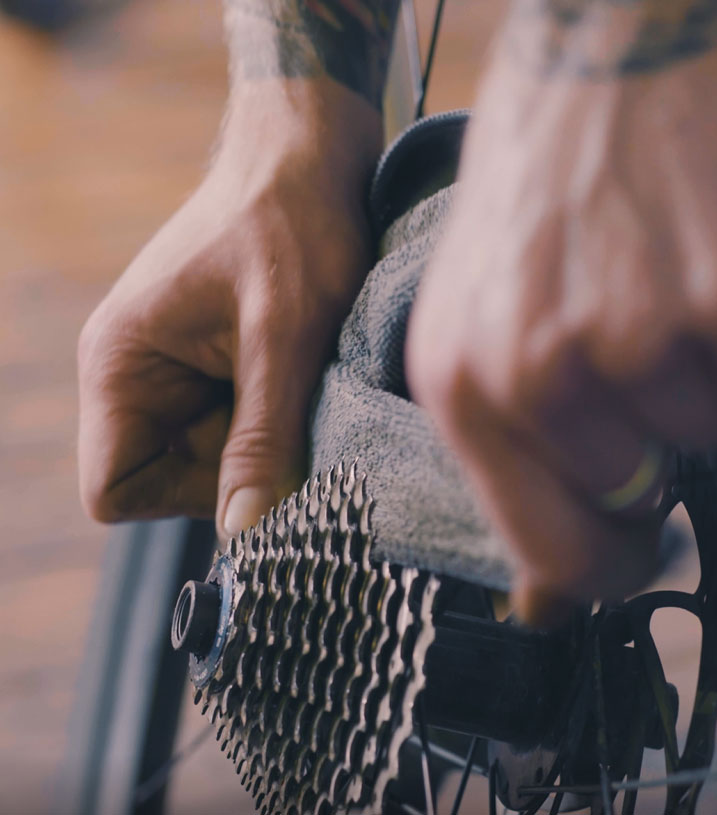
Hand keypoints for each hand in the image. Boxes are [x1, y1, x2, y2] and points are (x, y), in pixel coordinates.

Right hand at [78, 81, 380, 537]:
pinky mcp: (214, 364)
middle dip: (239, 467)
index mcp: (121, 366)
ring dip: (267, 440)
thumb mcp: (284, 337)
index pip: (114, 491)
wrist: (309, 156)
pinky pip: (239, 425)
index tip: (255, 465)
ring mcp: (176, 371)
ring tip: (306, 379)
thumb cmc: (291, 225)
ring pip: (214, 457)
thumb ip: (262, 438)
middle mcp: (135, 375)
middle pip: (172, 480)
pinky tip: (306, 372)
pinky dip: (277, 418)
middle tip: (299, 416)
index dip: (186, 497)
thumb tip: (245, 534)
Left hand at [406, 22, 716, 619]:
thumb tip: (579, 545)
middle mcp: (537, 375)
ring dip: (700, 379)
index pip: (547, 551)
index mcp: (462, 386)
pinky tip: (707, 267)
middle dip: (656, 445)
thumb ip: (516, 431)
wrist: (605, 53)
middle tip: (639, 348)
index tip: (636, 554)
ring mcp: (634, 341)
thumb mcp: (477, 315)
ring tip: (657, 285)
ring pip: (709, 435)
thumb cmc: (541, 190)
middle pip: (640, 495)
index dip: (603, 570)